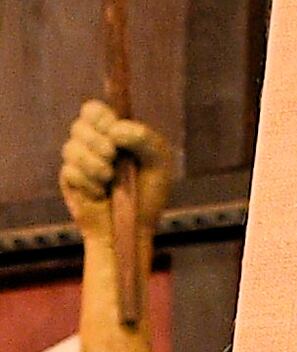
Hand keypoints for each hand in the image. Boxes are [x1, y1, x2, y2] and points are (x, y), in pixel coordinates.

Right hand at [60, 100, 170, 238]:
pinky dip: (89, 183)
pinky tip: (100, 195)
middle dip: (98, 142)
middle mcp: (91, 145)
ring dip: (94, 164)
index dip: (100, 117)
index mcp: (110, 133)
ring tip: (109, 180)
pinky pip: (70, 172)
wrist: (135, 230)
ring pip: (71, 148)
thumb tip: (114, 130)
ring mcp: (78, 163)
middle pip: (79, 126)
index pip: (92, 110)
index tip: (114, 133)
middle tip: (113, 158)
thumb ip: (145, 138)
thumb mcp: (159, 164)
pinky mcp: (70, 182)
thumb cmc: (148, 195)